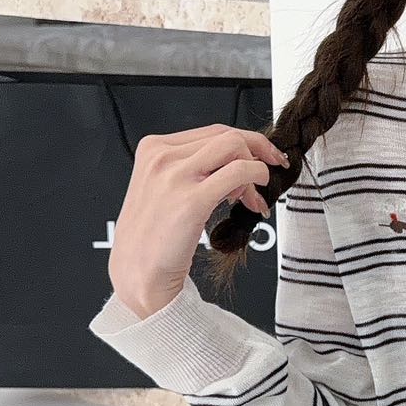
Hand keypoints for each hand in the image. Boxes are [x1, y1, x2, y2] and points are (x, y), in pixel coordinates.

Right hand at [108, 123, 289, 318]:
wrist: (138, 273)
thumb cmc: (153, 237)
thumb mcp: (164, 188)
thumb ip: (194, 169)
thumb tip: (238, 163)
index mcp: (153, 150)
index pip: (212, 132)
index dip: (244, 144)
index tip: (259, 157)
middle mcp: (162, 157)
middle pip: (227, 136)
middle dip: (256, 153)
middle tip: (267, 174)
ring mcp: (175, 176)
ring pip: (235, 147)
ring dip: (256, 167)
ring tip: (254, 196)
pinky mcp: (192, 200)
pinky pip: (239, 172)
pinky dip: (257, 179)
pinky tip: (254, 201)